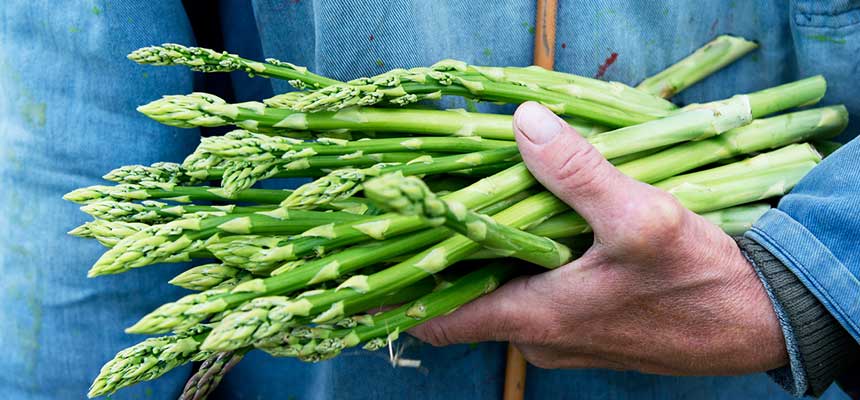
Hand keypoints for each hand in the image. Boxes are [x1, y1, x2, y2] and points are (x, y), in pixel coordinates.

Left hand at [410, 102, 787, 374]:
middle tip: (434, 200)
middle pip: (467, 297)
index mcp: (535, 317)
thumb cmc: (701, 280)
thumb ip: (577, 172)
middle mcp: (539, 337)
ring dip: (494, 254)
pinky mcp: (588, 329)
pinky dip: (529, 264)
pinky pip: (538, 297)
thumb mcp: (641, 217)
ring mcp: (563, 336)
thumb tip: (524, 123)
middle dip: (448, 252)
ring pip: (504, 294)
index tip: (371, 261)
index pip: (438, 319)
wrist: (762, 322)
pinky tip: (545, 227)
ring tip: (490, 201)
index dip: (398, 292)